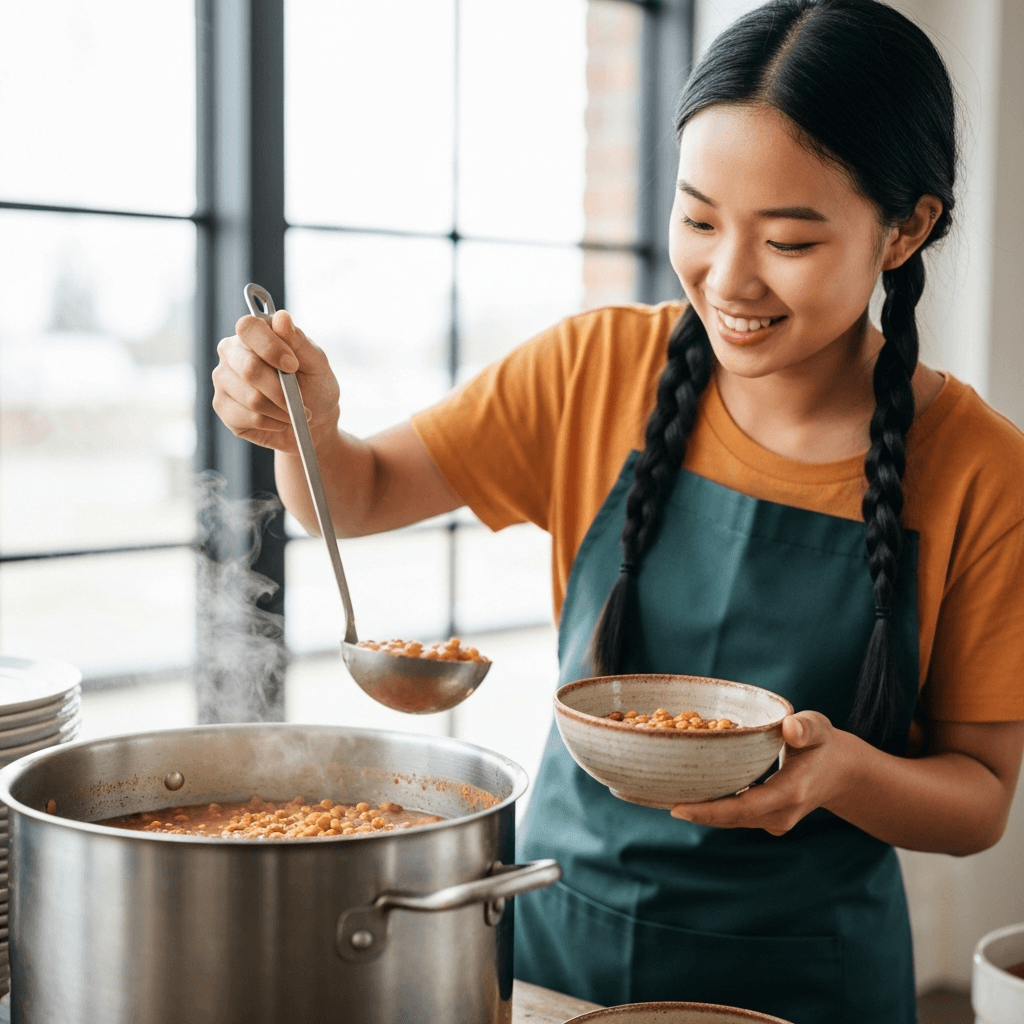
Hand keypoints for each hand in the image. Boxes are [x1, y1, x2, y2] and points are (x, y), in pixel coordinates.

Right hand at [212, 310, 340, 453]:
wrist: (313, 422)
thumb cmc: (315, 386)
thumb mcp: (317, 362)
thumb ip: (299, 341)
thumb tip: (281, 318)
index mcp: (254, 334)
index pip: (247, 328)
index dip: (270, 348)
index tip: (293, 366)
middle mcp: (232, 353)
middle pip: (249, 368)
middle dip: (281, 390)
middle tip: (301, 400)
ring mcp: (223, 379)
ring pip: (251, 398)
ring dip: (281, 410)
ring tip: (293, 412)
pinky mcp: (222, 407)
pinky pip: (247, 417)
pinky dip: (272, 422)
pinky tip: (279, 420)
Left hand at [669, 711, 846, 835]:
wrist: (839, 772)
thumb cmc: (822, 744)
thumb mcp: (819, 728)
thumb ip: (806, 728)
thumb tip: (790, 728)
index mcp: (790, 793)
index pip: (743, 808)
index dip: (709, 810)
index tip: (677, 809)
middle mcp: (779, 814)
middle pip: (729, 818)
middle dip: (694, 811)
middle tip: (656, 798)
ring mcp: (773, 821)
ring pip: (729, 820)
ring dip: (699, 811)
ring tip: (662, 796)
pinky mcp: (765, 819)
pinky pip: (733, 817)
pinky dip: (711, 808)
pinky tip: (686, 795)